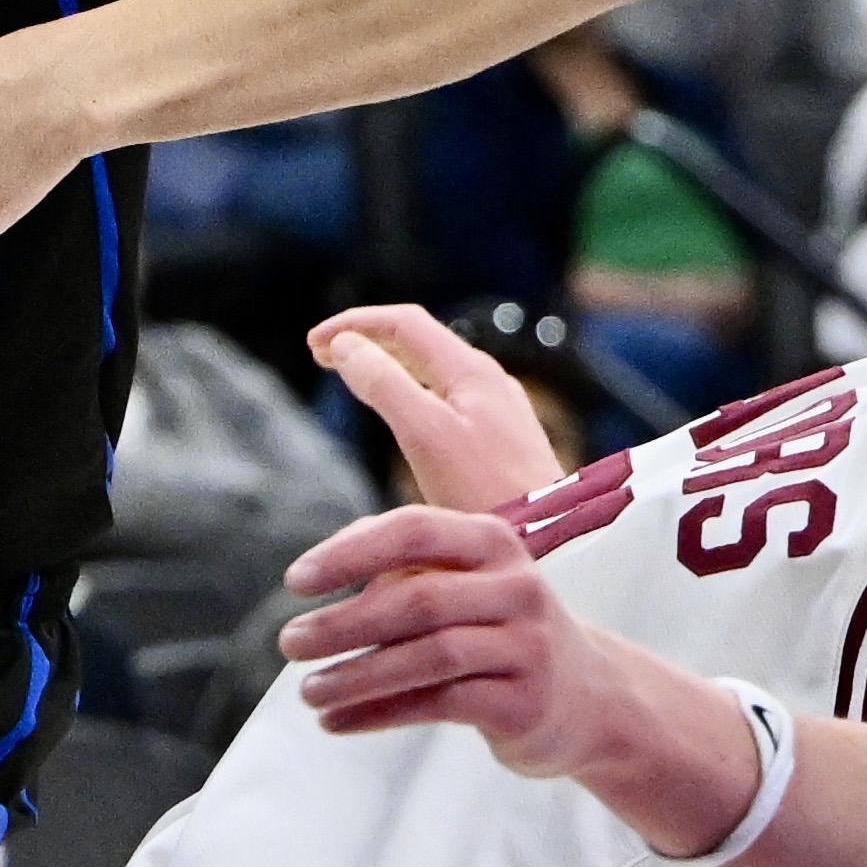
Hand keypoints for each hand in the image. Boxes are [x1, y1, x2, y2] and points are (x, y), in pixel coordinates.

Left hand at [273, 504, 617, 780]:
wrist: (590, 700)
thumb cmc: (500, 633)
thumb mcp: (464, 585)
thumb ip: (400, 569)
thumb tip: (316, 569)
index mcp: (494, 543)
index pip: (414, 530)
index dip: (349, 553)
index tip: (294, 582)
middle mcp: (518, 587)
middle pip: (416, 598)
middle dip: (342, 623)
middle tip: (288, 643)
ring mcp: (527, 646)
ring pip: (427, 656)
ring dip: (355, 676)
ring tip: (308, 691)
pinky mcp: (524, 703)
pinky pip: (439, 705)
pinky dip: (378, 714)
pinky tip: (337, 723)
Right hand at [306, 302, 564, 509]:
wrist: (553, 543)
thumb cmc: (490, 495)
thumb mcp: (426, 435)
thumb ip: (385, 386)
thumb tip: (346, 347)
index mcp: (472, 371)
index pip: (405, 323)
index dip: (354, 324)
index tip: (312, 344)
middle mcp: (489, 382)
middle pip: (420, 341)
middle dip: (369, 340)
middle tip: (322, 355)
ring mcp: (499, 411)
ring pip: (434, 371)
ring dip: (389, 365)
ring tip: (355, 378)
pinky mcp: (502, 442)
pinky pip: (447, 399)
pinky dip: (411, 393)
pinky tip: (403, 419)